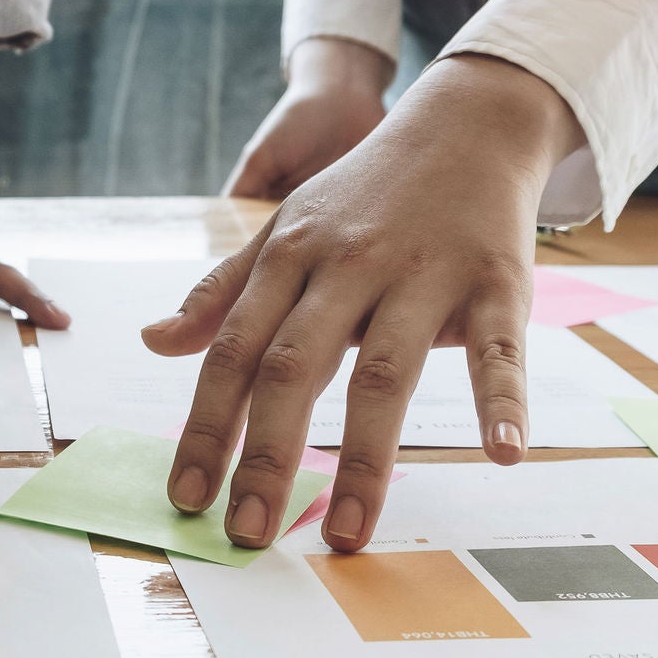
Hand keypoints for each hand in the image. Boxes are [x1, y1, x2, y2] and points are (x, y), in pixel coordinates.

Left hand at [144, 54, 583, 552]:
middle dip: (265, 456)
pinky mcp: (495, 280)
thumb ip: (223, 291)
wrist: (466, 122)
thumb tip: (154, 343)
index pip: (234, 353)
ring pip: (384, 372)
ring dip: (363, 459)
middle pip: (294, 369)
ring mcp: (423, 273)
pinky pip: (499, 347)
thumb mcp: (286, 229)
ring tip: (345, 533)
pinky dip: (502, 399)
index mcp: (289, 258)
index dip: (205, 427)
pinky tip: (502, 454)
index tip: (185, 496)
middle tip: (247, 534)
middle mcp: (347, 267)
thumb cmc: (366, 192)